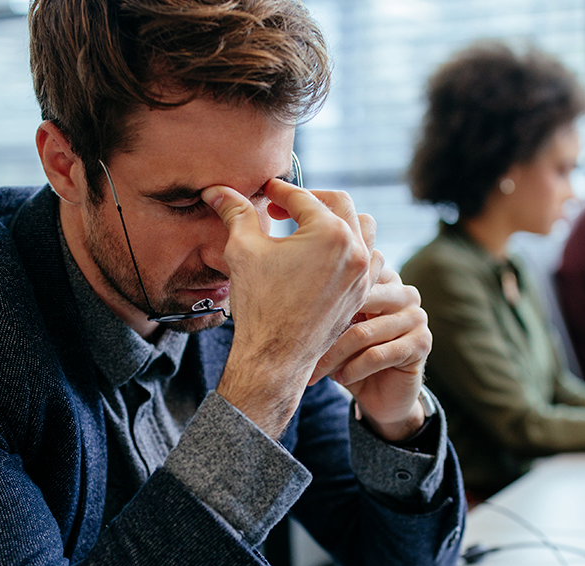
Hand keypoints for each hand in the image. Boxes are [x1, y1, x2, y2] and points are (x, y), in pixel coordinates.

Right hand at [202, 179, 377, 437]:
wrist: (275, 357)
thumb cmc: (259, 303)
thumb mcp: (243, 250)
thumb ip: (236, 213)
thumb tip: (215, 190)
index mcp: (330, 232)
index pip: (302, 198)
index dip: (279, 191)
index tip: (265, 192)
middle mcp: (355, 249)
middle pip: (339, 203)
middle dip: (309, 199)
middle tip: (283, 206)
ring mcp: (364, 273)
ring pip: (363, 227)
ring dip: (338, 220)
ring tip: (310, 227)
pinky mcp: (362, 292)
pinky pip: (368, 258)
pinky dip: (351, 248)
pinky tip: (325, 256)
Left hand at [311, 267, 431, 441]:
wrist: (381, 397)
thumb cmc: (353, 357)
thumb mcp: (338, 329)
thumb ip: (328, 308)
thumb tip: (292, 298)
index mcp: (386, 280)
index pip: (353, 277)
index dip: (322, 296)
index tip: (295, 316)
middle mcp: (406, 293)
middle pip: (356, 302)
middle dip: (325, 329)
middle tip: (301, 349)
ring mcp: (417, 317)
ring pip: (363, 333)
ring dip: (335, 356)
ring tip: (317, 371)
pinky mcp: (421, 344)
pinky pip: (378, 355)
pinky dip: (354, 369)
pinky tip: (341, 378)